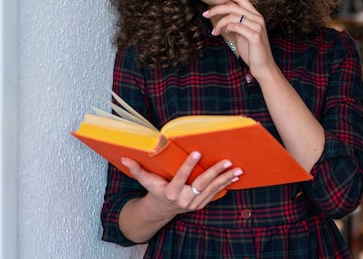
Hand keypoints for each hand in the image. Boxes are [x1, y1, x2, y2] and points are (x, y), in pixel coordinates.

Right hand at [121, 151, 242, 217]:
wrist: (162, 210)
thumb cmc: (155, 190)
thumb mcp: (146, 181)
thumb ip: (137, 169)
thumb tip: (124, 156)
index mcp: (170, 192)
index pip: (181, 177)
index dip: (189, 165)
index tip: (198, 152)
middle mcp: (183, 199)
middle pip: (201, 184)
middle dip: (215, 173)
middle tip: (227, 161)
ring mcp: (194, 204)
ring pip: (212, 189)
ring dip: (225, 179)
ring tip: (237, 169)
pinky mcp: (201, 205)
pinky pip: (215, 193)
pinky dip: (226, 184)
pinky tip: (235, 176)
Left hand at [203, 0, 275, 79]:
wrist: (263, 66)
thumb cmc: (252, 51)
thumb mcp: (243, 34)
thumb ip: (237, 24)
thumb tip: (224, 18)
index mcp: (255, 15)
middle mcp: (257, 18)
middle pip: (234, 5)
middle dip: (217, 8)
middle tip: (206, 14)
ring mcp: (257, 26)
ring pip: (232, 16)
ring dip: (219, 23)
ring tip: (214, 32)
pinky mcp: (254, 35)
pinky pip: (236, 26)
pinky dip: (226, 29)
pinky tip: (223, 34)